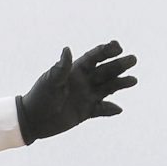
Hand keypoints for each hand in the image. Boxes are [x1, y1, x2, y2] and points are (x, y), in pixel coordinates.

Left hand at [16, 40, 136, 142]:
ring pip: (107, 88)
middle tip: (133, 59)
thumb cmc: (39, 96)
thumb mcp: (50, 81)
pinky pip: (101, 109)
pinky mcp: (86, 112)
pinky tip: (119, 109)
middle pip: (105, 71)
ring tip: (133, 80)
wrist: (33, 119)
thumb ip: (61, 67)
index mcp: (75, 70)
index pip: (94, 58)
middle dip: (119, 65)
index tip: (118, 46)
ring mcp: (86, 96)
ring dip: (120, 83)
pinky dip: (110, 109)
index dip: (106, 51)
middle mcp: (84, 81)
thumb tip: (67, 49)